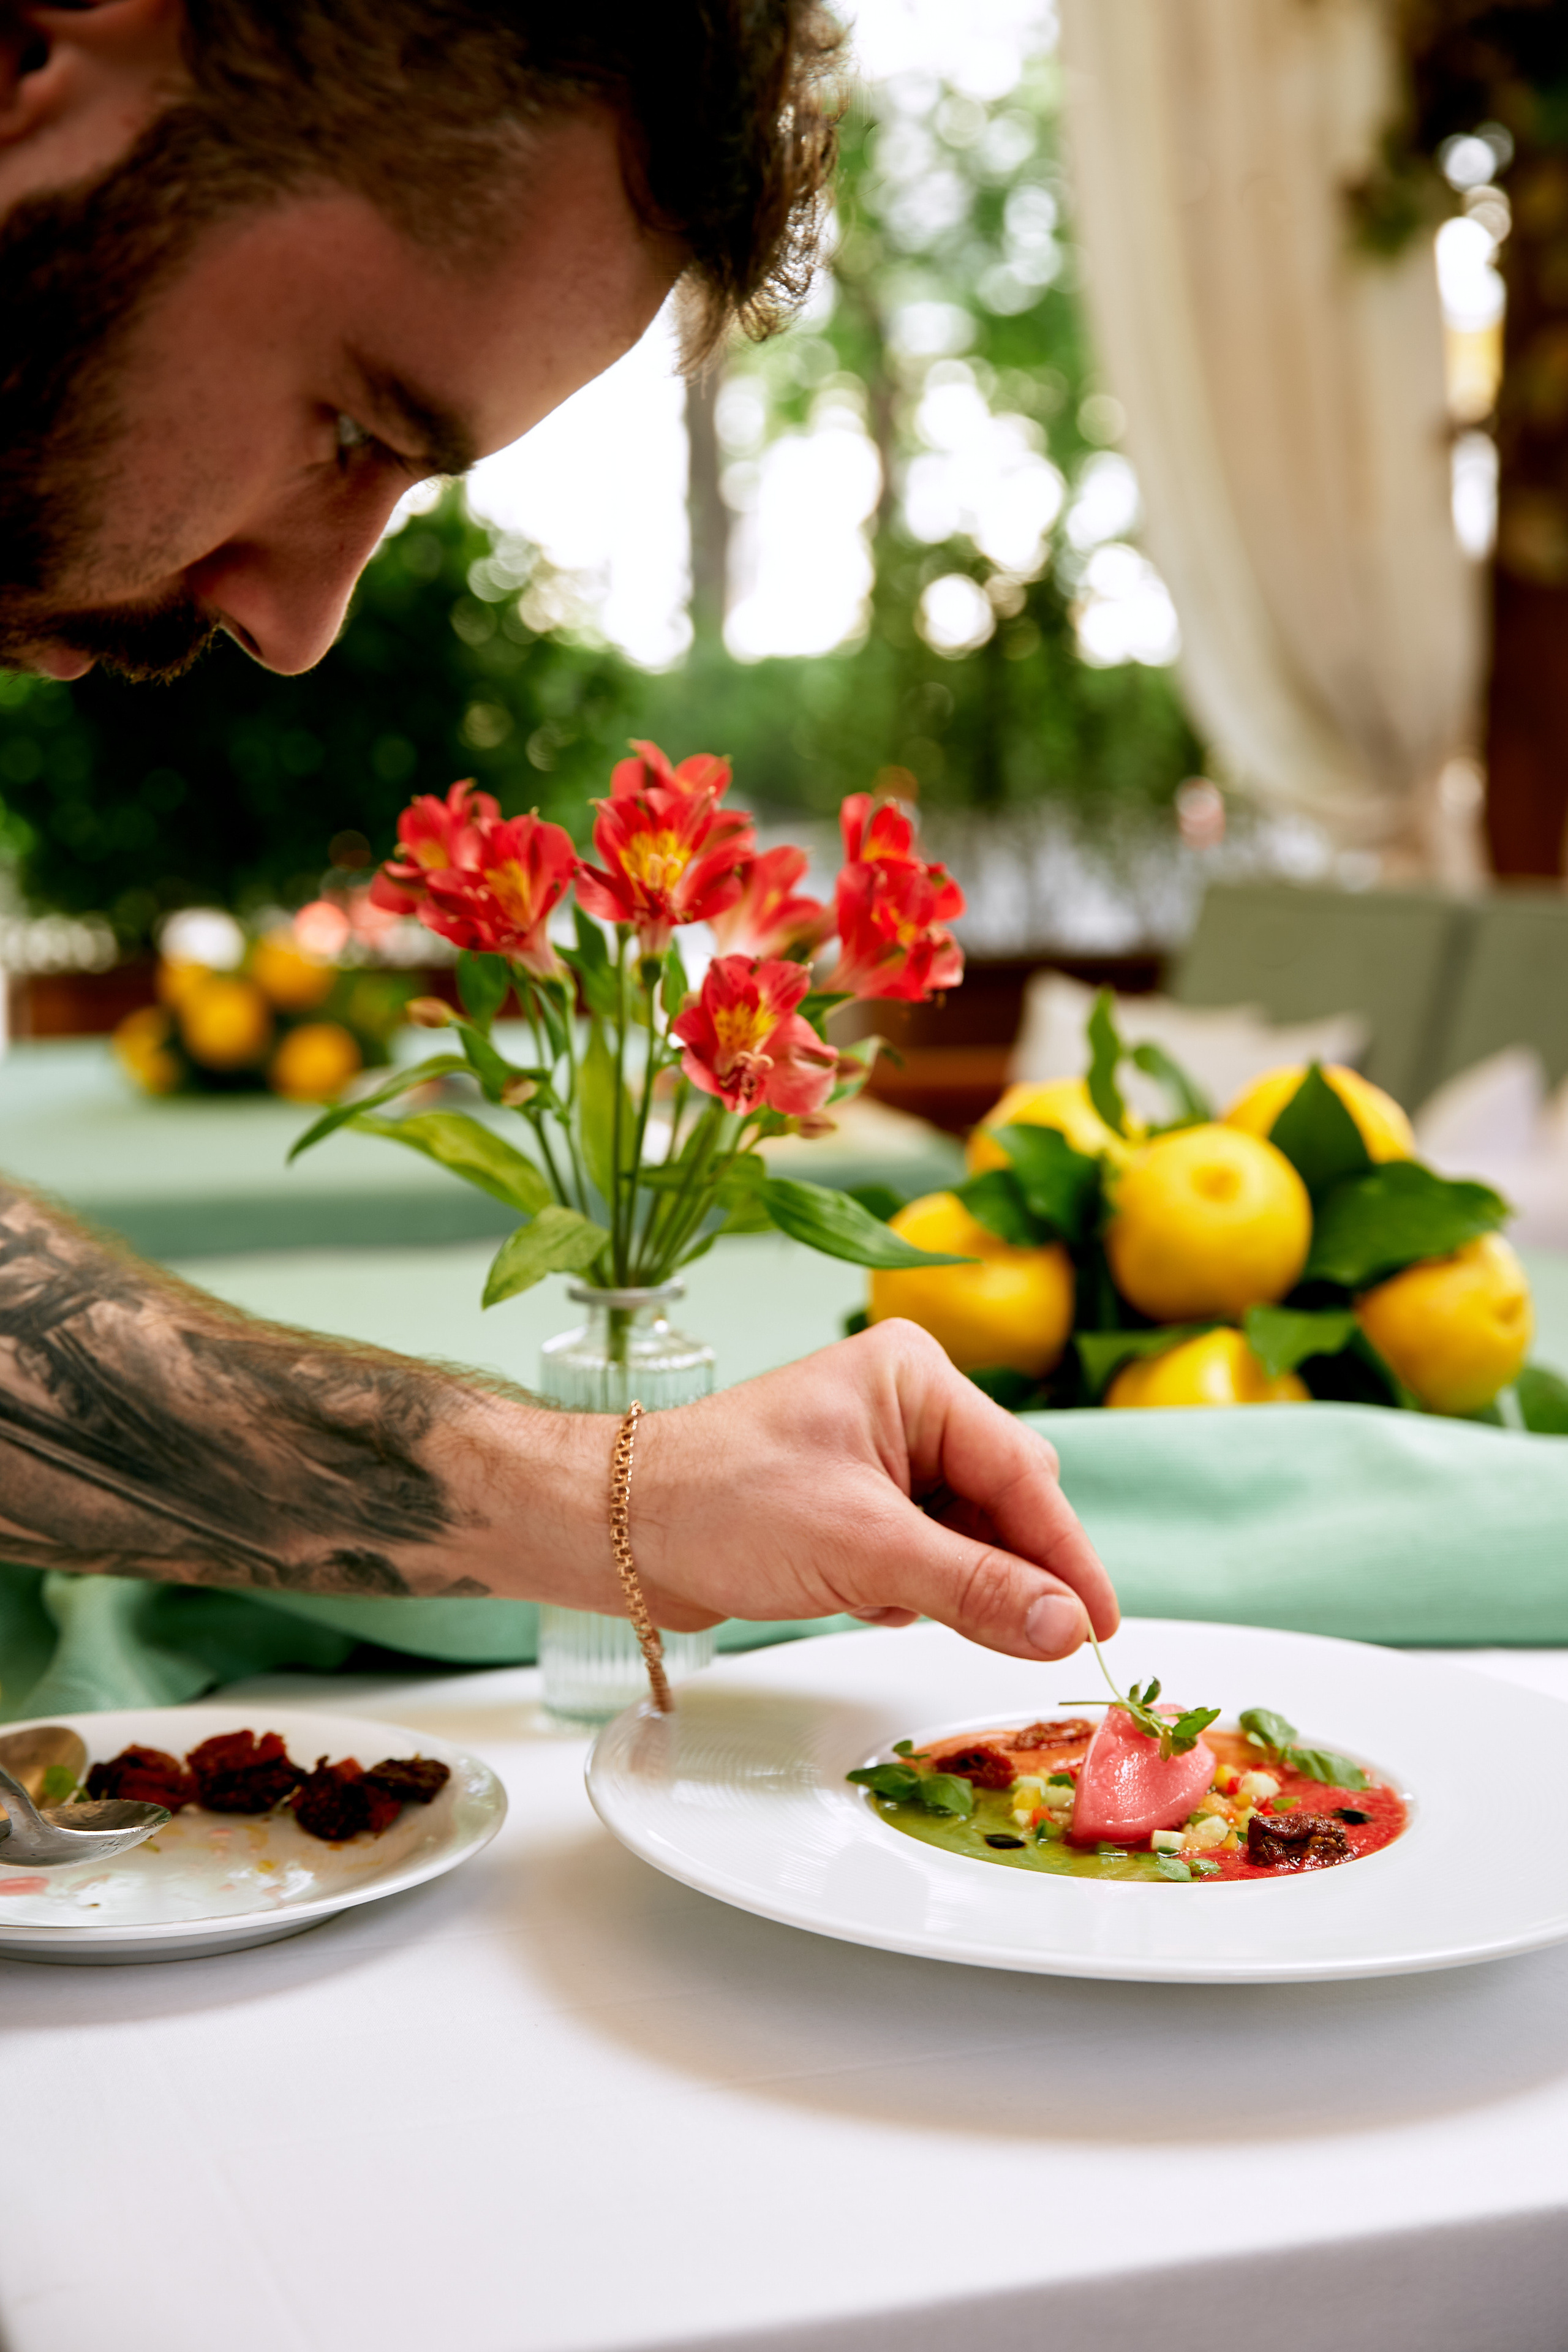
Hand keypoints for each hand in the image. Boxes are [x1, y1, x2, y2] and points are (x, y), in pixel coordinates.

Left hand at [625, 1319, 1117, 1660]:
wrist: (615, 1530)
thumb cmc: (719, 1503)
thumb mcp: (863, 1548)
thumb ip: (975, 1586)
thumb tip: (1066, 1626)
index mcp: (915, 1378)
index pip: (1023, 1473)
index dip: (1066, 1556)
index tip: (1101, 1627)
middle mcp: (905, 1407)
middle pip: (1006, 1501)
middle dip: (1009, 1570)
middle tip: (1028, 1639)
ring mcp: (879, 1457)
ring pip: (969, 1536)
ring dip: (955, 1585)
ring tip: (901, 1603)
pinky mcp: (855, 1506)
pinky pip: (928, 1556)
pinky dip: (915, 1591)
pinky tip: (869, 1601)